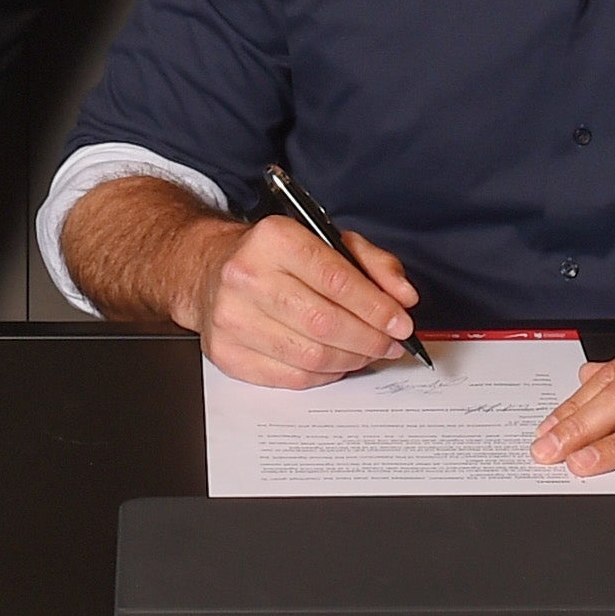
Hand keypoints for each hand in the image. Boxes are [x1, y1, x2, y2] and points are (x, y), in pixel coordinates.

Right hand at [186, 214, 421, 389]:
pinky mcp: (226, 352)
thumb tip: (403, 297)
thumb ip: (372, 262)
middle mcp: (246, 276)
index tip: (401, 323)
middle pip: (324, 323)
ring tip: (368, 352)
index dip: (376, 307)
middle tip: (390, 343)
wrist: (211, 269)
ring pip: (310, 356)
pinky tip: (337, 362)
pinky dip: (324, 375)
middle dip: (369, 339)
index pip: (336, 279)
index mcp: (274, 239)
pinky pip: (291, 377)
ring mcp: (231, 318)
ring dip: (351, 360)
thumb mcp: (327, 240)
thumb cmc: (276, 256)